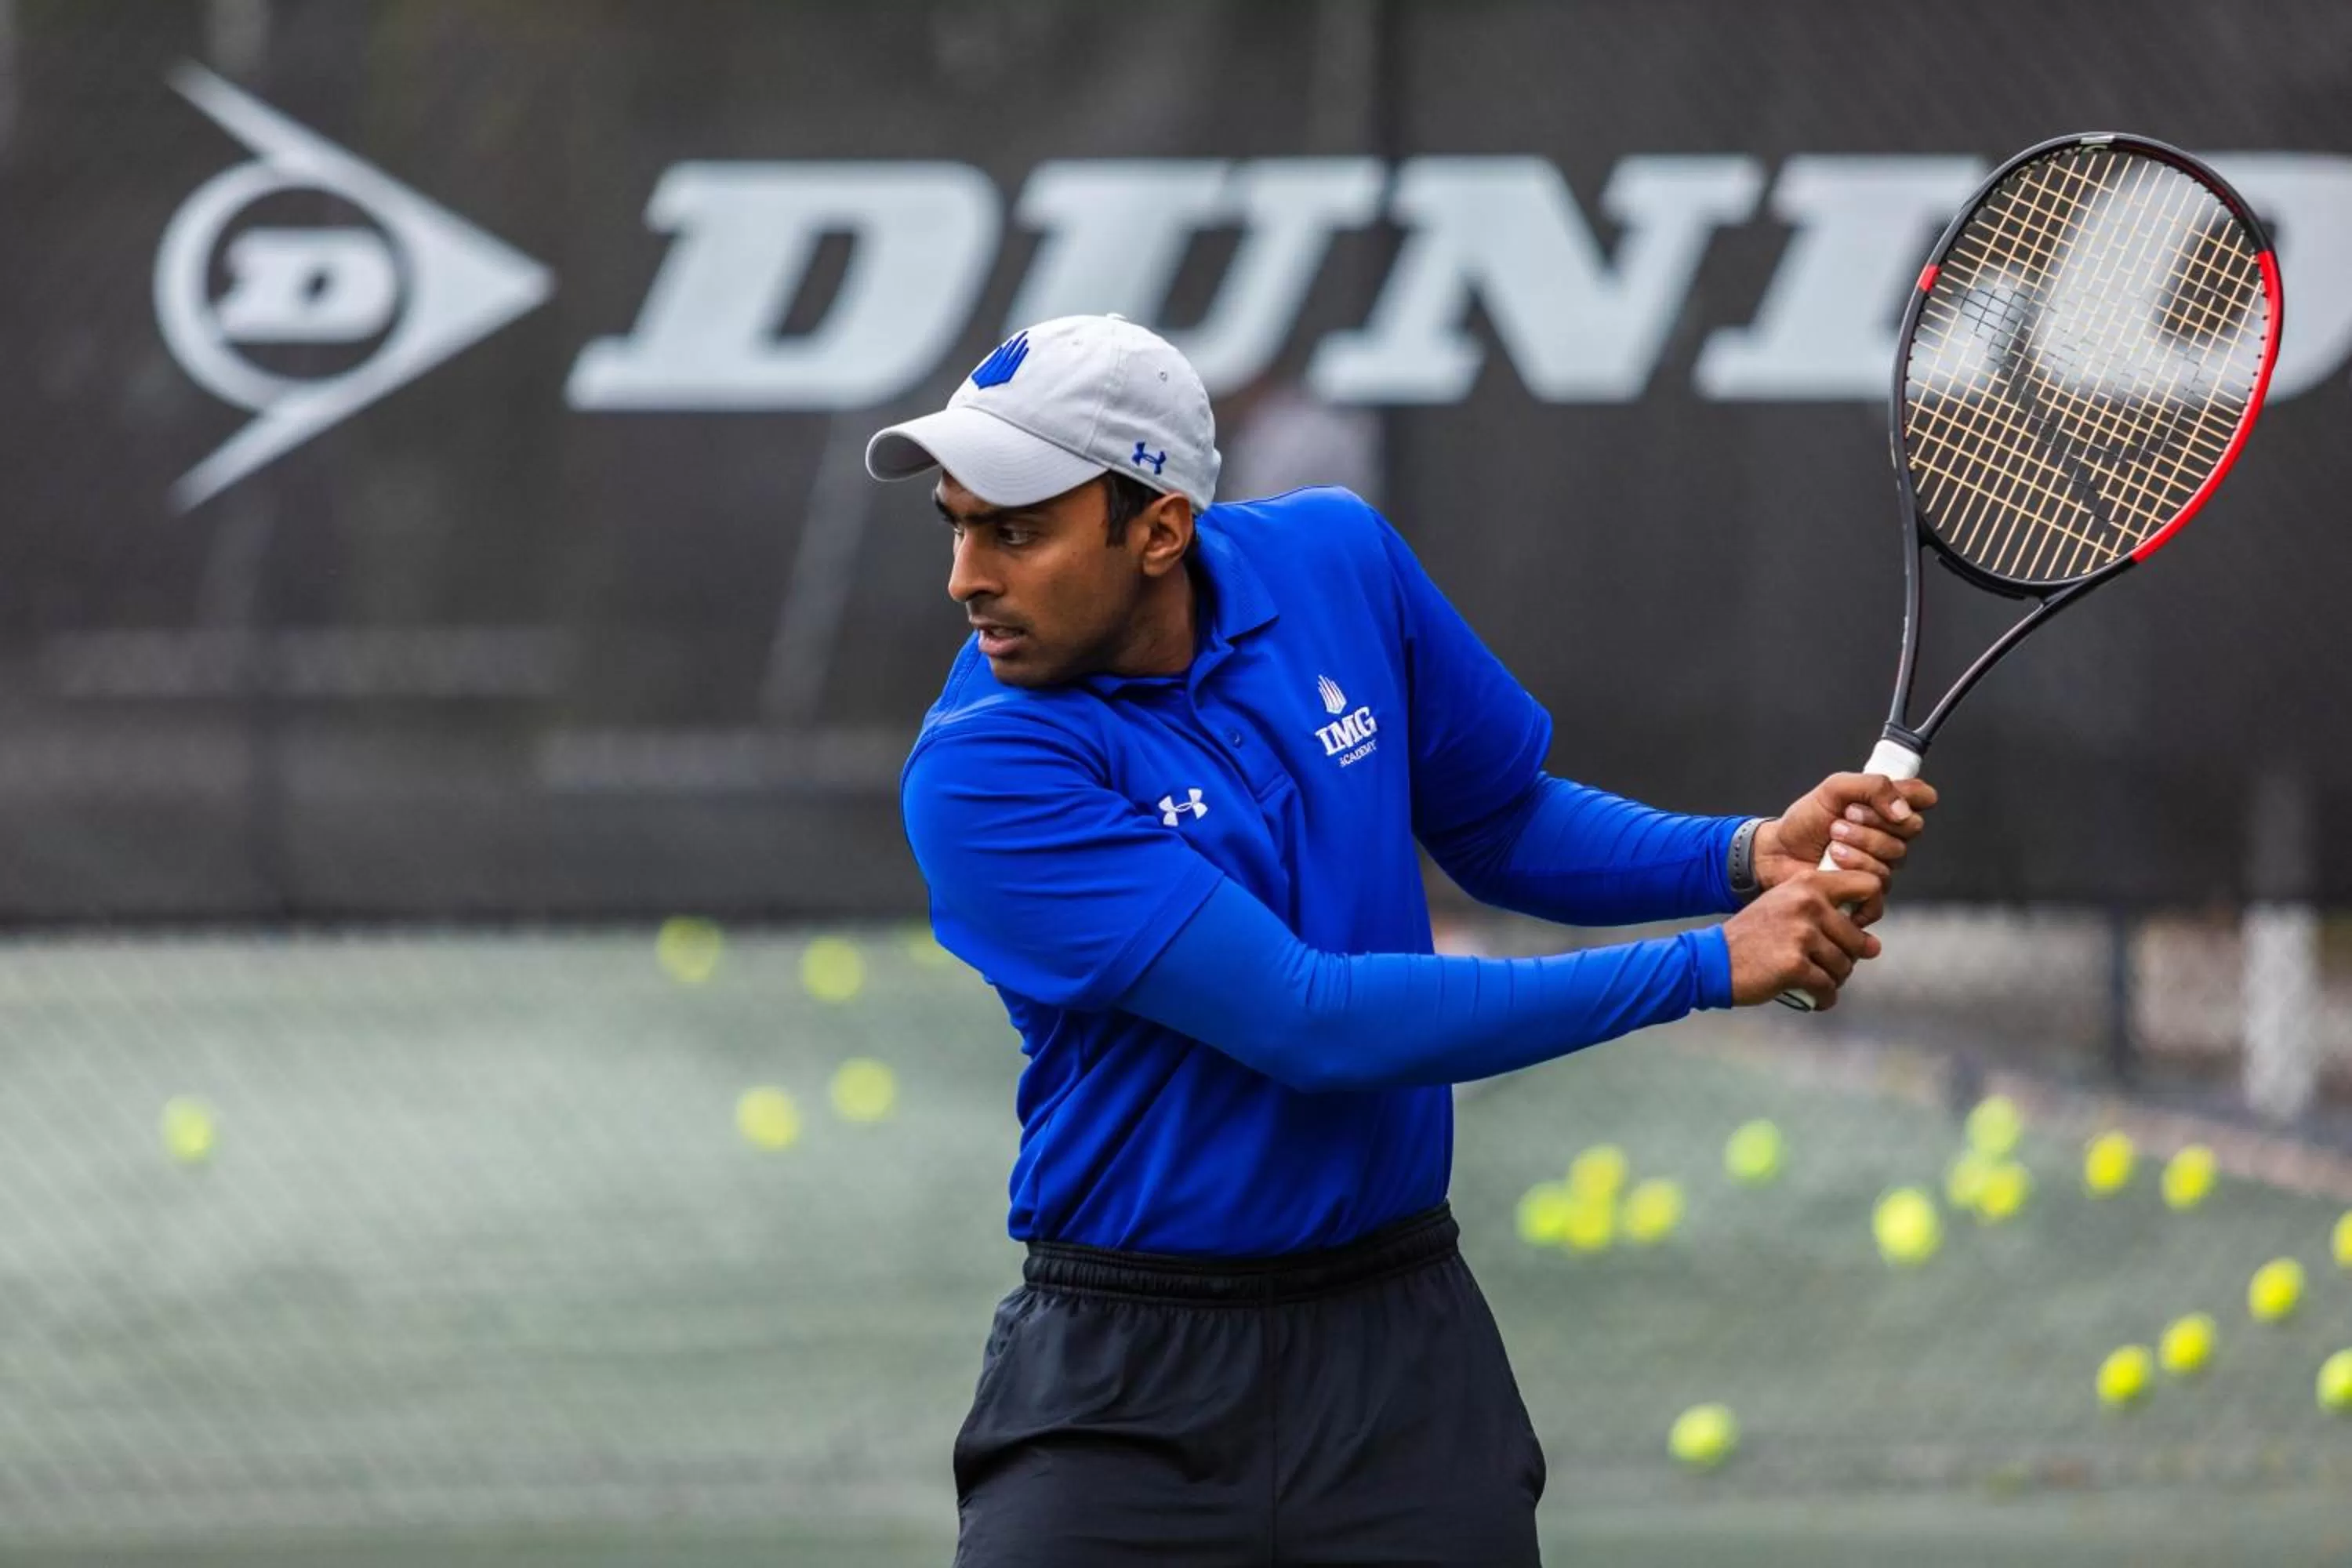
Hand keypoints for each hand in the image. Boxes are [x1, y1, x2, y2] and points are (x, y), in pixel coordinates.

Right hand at [1722, 869, 1883, 1009]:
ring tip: (1814, 981)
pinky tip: (1814, 999)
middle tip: (1824, 966)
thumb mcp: (1787, 907)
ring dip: (1833, 980)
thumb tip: (1874, 946)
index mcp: (1808, 883)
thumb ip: (1829, 917)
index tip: (1855, 929)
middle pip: (1857, 939)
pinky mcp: (1795, 965)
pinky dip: (1824, 998)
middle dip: (1846, 959)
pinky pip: (1827, 988)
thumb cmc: (1753, 936)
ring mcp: (1802, 934)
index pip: (1868, 885)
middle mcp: (1808, 904)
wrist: (1713, 959)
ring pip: (1844, 966)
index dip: (1871, 910)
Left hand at [1753, 771, 1937, 924]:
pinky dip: (1854, 867)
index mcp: (1886, 805)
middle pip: (1911, 828)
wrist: (1778, 851)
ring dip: (1859, 843)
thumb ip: (1872, 786)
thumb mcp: (1834, 788)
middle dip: (1873, 821)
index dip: (1911, 797)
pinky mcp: (1870, 889)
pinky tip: (1834, 861)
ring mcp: (1883, 862)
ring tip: (1832, 840)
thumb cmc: (1805, 820)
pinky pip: (1881, 881)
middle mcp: (1891, 834)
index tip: (1884, 798)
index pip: (1923, 797)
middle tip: (1843, 818)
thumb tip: (1903, 809)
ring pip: (1896, 855)